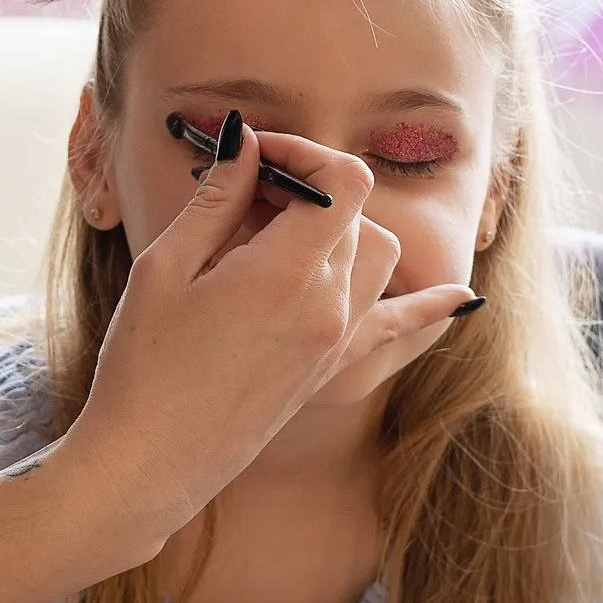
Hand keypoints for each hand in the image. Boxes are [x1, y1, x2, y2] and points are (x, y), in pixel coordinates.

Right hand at [63, 112, 473, 554]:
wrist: (149, 460)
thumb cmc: (143, 363)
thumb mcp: (165, 266)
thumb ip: (217, 199)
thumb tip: (247, 142)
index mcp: (288, 273)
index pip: (342, 180)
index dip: (303, 152)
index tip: (255, 154)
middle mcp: (329, 306)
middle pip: (350, 214)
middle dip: (300, 189)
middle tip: (235, 197)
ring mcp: (337, 342)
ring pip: (375, 255)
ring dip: (339, 229)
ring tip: (276, 234)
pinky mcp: (331, 370)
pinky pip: (397, 327)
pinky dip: (426, 305)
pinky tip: (460, 297)